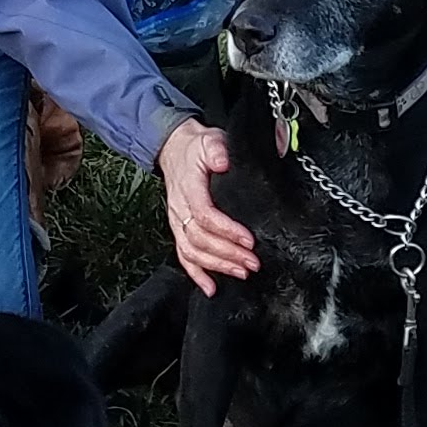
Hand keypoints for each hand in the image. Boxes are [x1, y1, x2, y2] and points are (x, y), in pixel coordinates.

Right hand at [158, 118, 256, 294]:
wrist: (174, 148)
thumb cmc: (195, 147)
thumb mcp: (208, 139)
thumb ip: (216, 148)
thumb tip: (222, 161)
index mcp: (188, 188)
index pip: (205, 215)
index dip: (227, 231)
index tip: (249, 239)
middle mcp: (179, 208)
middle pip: (200, 238)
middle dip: (227, 254)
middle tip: (252, 262)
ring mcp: (177, 221)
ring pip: (192, 251)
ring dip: (217, 266)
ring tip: (241, 272)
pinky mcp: (179, 229)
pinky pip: (184, 256)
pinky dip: (196, 275)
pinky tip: (211, 288)